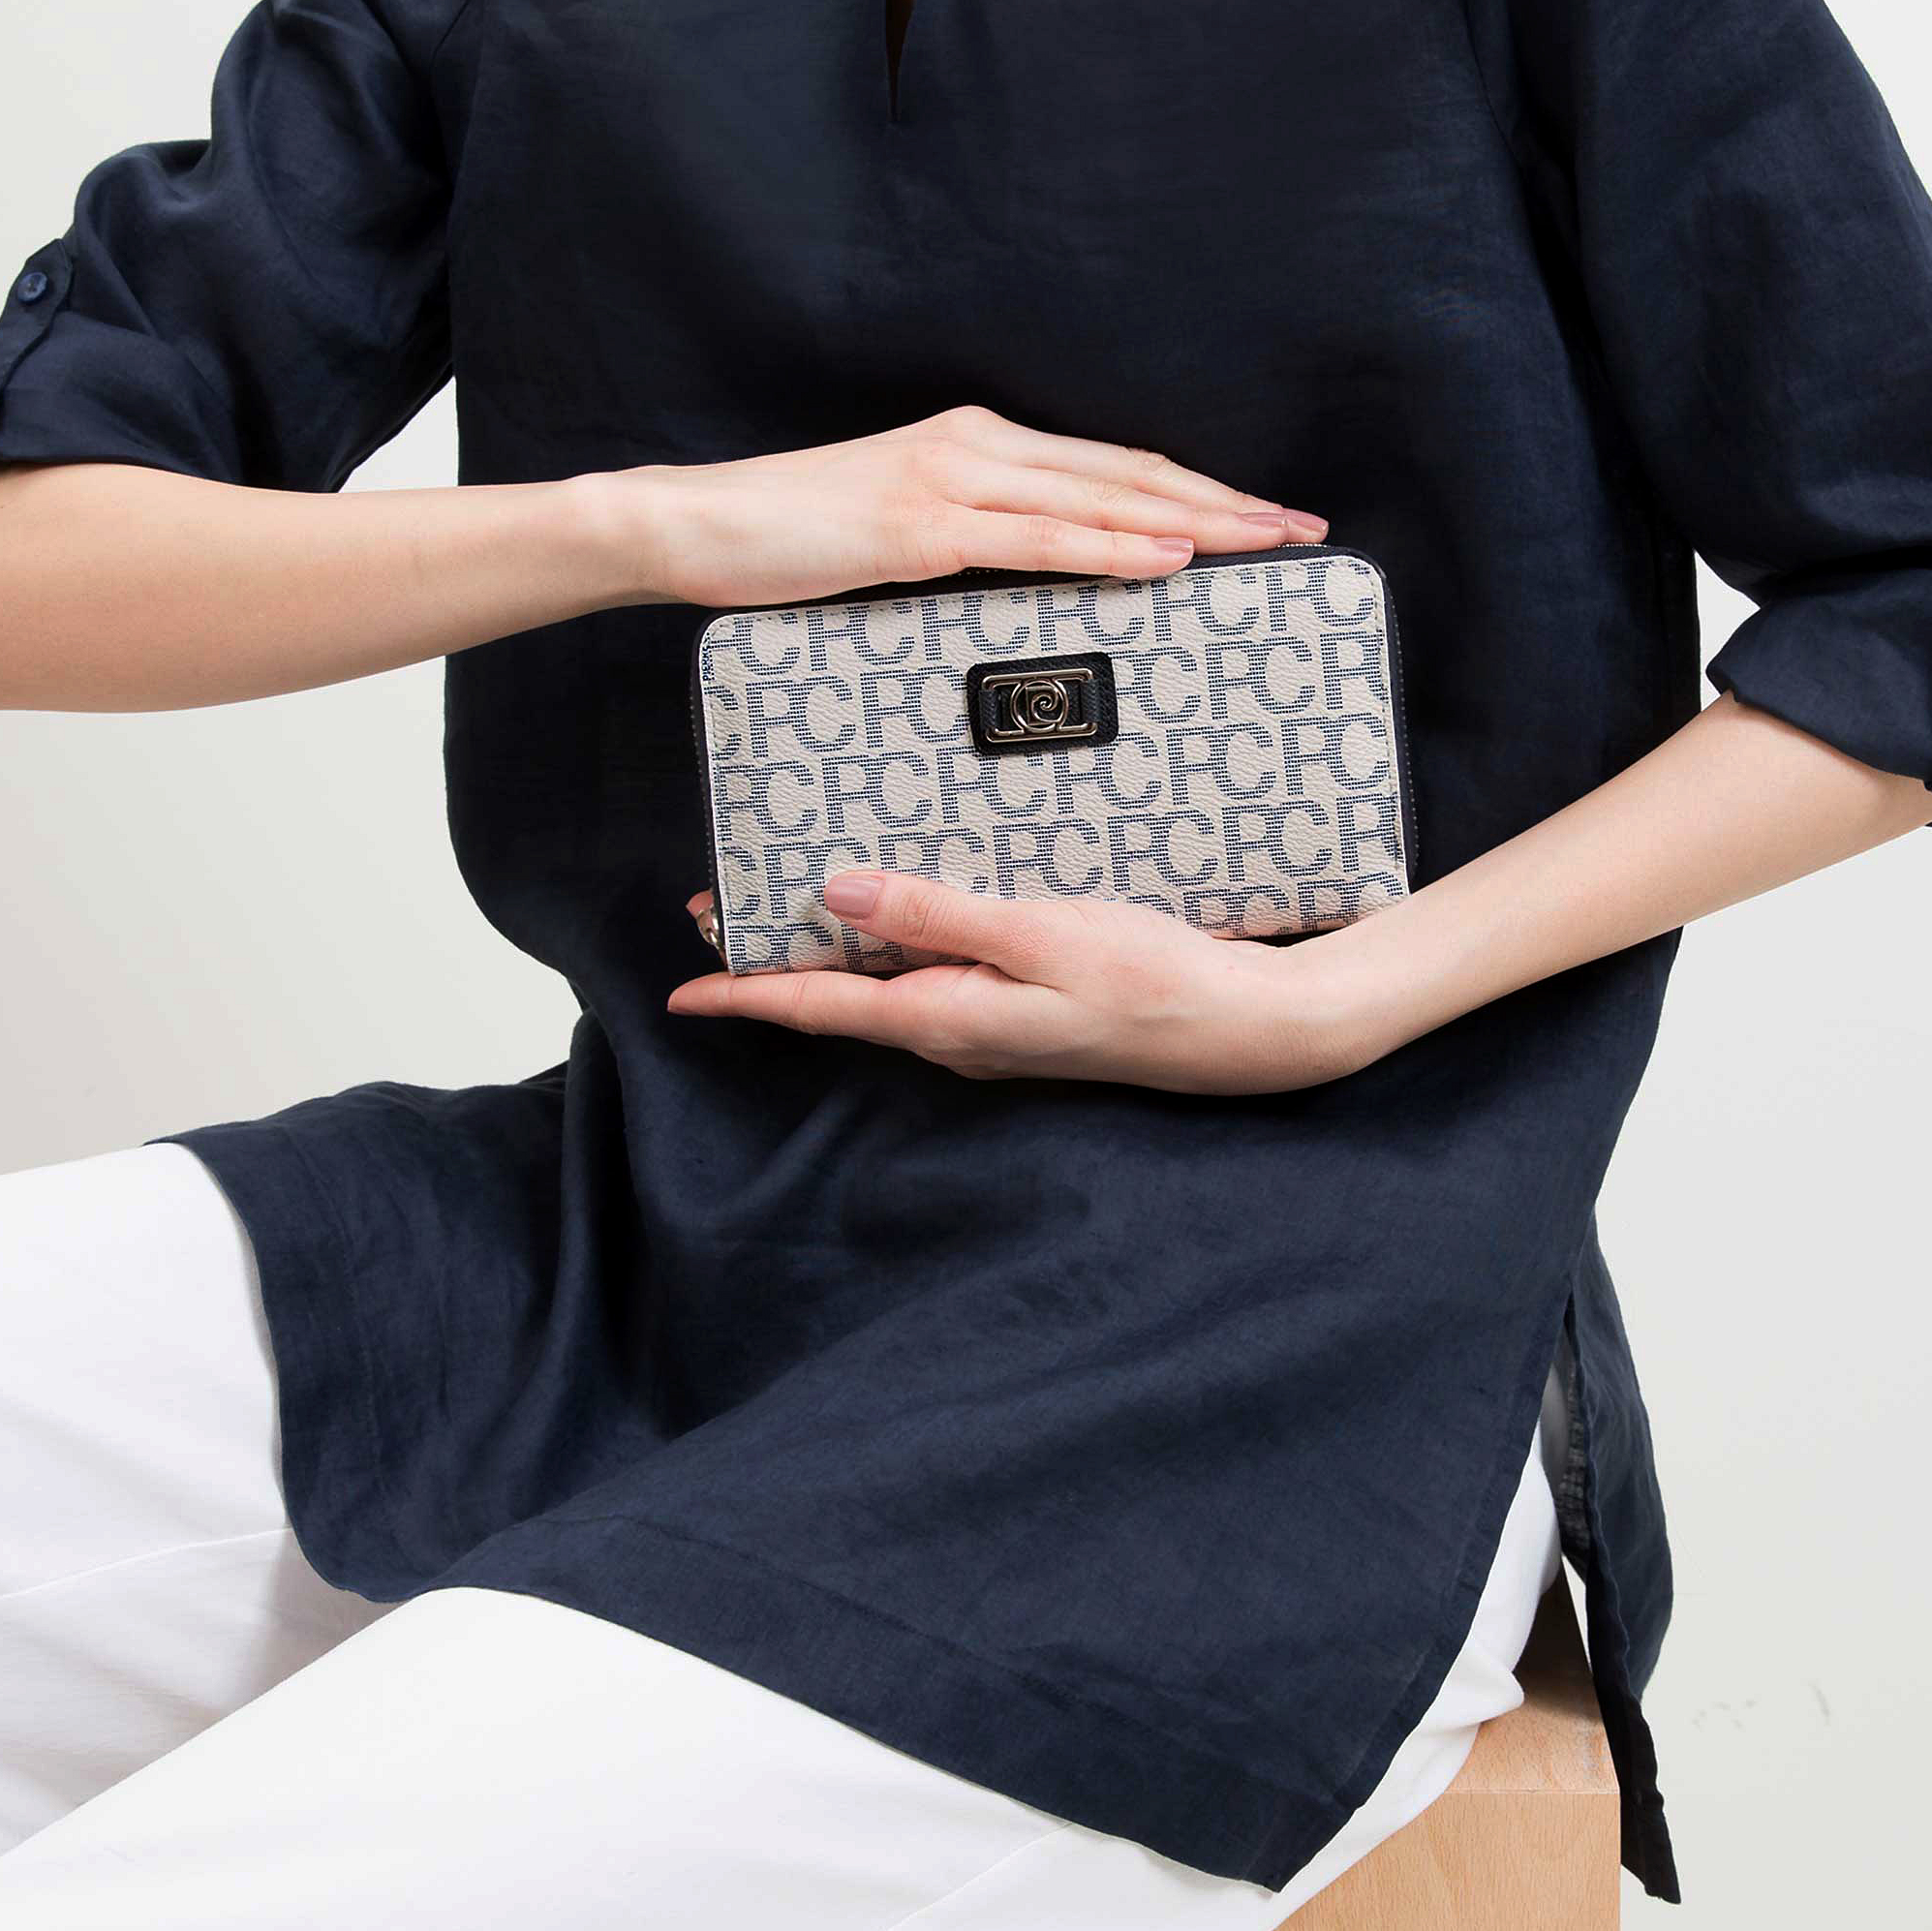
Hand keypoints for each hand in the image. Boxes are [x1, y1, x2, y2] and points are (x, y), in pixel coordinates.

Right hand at [577, 403, 1326, 610]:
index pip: (1115, 466)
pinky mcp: (922, 528)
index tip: (1266, 519)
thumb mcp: (898, 535)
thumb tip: (1036, 586)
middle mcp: (978, 449)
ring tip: (1267, 544)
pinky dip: (1114, 547)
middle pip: (1132, 473)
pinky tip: (1170, 560)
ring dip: (1196, 522)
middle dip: (1228, 504)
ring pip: (1104, 498)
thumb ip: (970, 544)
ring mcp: (952, 483)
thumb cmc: (790, 541)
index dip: (1199, 490)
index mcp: (978, 445)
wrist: (696, 527)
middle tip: (1304, 531)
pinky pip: (1040, 539)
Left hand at [666, 870, 1394, 1093]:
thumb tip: (836, 894)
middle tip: (717, 908)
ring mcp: (995, 1031)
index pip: (821, 1007)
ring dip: (836, 949)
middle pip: (844, 998)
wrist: (1251, 1030)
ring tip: (789, 900)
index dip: (745, 992)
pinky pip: (939, 979)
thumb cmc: (1154, 982)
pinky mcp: (1028, 1014)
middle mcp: (959, 1036)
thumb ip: (938, 914)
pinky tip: (903, 912)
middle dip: (775, 959)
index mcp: (949, 1020)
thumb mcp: (1041, 936)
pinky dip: (901, 945)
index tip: (680, 985)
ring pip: (889, 989)